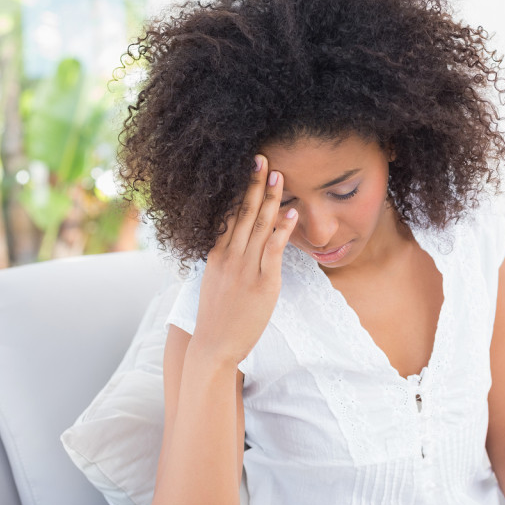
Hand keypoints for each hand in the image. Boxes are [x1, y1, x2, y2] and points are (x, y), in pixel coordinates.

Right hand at [191, 155, 297, 364]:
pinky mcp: (263, 283)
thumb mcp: (215, 283)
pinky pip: (273, 250)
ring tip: (279, 174)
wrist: (214, 346)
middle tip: (262, 158)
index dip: (236, 190)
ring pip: (258, 226)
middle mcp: (229, 257)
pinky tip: (291, 212)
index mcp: (216, 255)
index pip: (226, 214)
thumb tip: (230, 247)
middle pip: (242, 213)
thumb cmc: (217, 318)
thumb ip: (224, 262)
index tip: (243, 169)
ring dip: (270, 198)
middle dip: (253, 184)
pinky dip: (282, 229)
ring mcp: (245, 269)